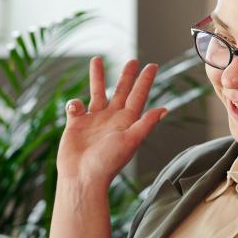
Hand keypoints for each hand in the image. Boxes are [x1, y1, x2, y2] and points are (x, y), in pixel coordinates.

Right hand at [57, 57, 167, 185]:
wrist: (82, 177)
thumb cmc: (107, 163)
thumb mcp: (130, 141)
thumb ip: (145, 124)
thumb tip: (164, 109)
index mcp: (127, 122)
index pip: (138, 96)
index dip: (145, 81)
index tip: (152, 65)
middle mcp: (111, 119)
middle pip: (121, 91)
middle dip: (127, 76)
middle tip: (133, 60)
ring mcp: (93, 121)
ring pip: (97, 93)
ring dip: (97, 78)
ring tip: (96, 60)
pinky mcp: (76, 125)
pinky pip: (75, 107)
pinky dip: (74, 103)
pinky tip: (75, 109)